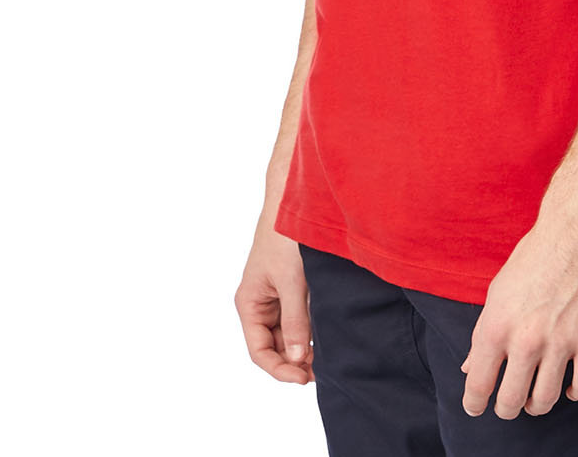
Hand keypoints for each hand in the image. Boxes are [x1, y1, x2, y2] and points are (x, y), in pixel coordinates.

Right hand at [234, 210, 313, 384]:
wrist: (295, 199)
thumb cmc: (285, 236)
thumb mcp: (292, 281)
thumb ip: (296, 321)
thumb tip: (298, 359)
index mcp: (249, 303)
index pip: (260, 351)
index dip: (281, 369)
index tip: (305, 377)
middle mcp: (260, 304)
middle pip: (275, 347)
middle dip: (296, 360)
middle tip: (323, 368)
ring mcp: (276, 297)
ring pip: (289, 335)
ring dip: (305, 346)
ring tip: (328, 354)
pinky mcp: (292, 288)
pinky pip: (299, 318)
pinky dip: (311, 329)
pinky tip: (327, 334)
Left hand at [459, 217, 577, 419]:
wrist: (577, 232)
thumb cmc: (534, 257)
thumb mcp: (498, 291)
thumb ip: (483, 332)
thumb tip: (470, 365)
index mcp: (496, 325)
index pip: (478, 383)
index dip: (474, 403)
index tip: (476, 407)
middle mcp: (525, 340)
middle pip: (511, 402)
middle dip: (507, 409)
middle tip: (509, 405)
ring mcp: (560, 343)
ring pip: (546, 400)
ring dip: (538, 405)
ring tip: (536, 397)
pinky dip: (575, 393)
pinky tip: (570, 385)